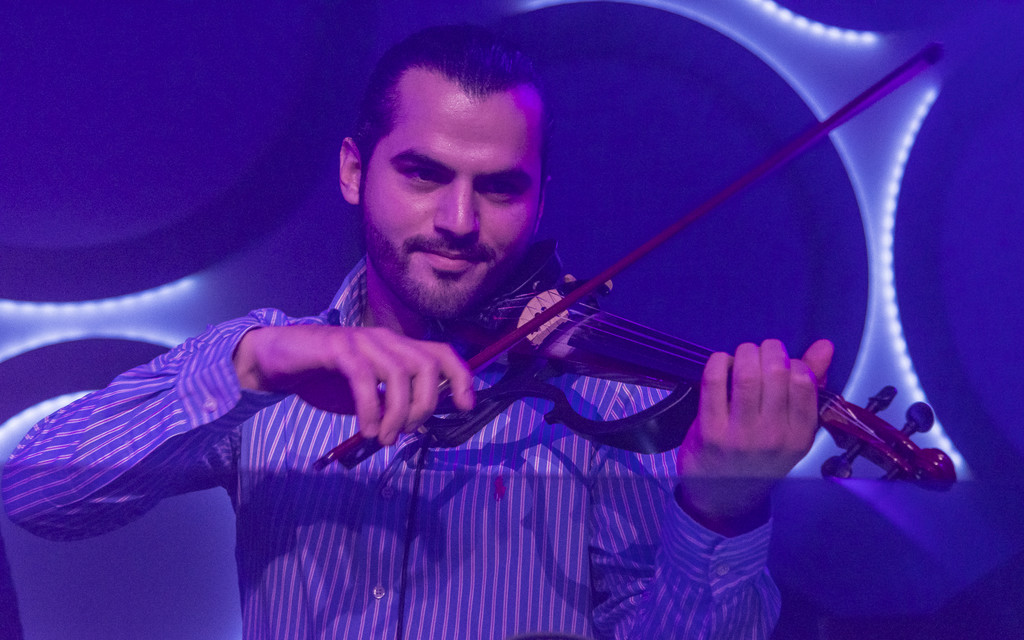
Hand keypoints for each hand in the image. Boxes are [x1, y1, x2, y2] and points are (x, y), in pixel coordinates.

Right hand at [233, 325, 474, 444]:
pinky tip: (366, 429)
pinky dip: (370, 408)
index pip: (442, 353)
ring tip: (384, 438)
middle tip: (405, 433)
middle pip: (426, 365)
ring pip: (400, 372)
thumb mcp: (366, 394)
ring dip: (398, 413)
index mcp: (397, 347)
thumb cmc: (323, 377)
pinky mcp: (336, 348)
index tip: (464, 407)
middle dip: (424, 405)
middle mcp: (385, 339)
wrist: (275, 359)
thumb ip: (391, 403)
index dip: (460, 377)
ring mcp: (362, 341)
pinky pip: (364, 377)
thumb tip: (415, 424)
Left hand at [675, 338, 832, 534]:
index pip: (804, 382)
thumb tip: (824, 346)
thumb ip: (810, 387)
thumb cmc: (759, 457)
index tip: (783, 364)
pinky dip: (719, 362)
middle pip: (776, 372)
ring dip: (744, 353)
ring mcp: (740, 435)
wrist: (722, 496)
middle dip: (769, 350)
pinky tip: (722, 364)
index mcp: (799, 436)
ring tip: (743, 356)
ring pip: (747, 373)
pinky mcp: (710, 430)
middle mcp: (773, 436)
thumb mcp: (790, 430)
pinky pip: (714, 380)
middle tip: (761, 353)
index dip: (793, 362)